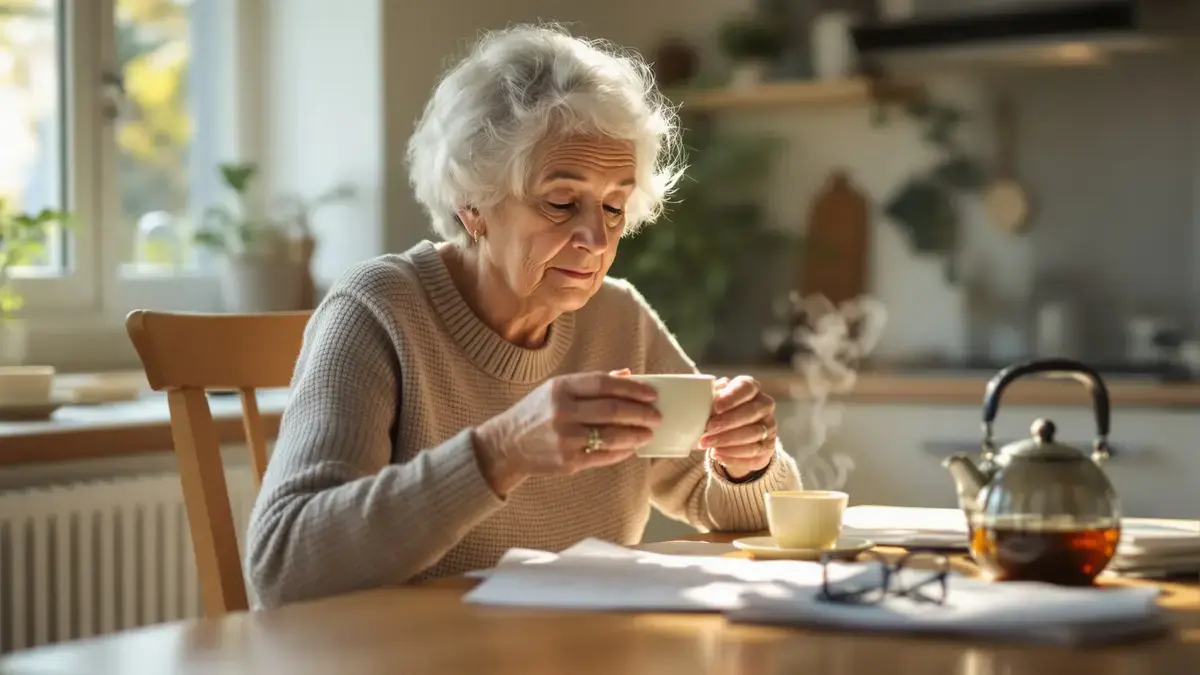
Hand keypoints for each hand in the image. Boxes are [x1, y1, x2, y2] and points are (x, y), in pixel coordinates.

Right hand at [473, 371, 660, 494]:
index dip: (632, 389)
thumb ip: (591, 383)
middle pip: (612, 410)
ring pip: (611, 435)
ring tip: (648, 433)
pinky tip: (631, 448)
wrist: (507, 444)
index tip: (651, 394)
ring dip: (636, 434)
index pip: (604, 384)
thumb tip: (629, 376)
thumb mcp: (557, 389)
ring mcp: (565, 438)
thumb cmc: (537, 412)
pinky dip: (621, 452)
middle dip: (641, 413)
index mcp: (561, 388)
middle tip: (656, 416)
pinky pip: (603, 456)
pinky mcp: (567, 461)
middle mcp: (562, 411)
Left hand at [698, 375, 776, 479]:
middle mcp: (764, 405)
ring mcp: (769, 427)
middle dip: (728, 422)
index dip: (732, 397)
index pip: (746, 388)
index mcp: (751, 388)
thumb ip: (710, 400)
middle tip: (708, 429)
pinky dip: (734, 456)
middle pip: (751, 412)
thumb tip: (697, 405)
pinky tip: (718, 455)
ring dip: (728, 441)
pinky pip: (754, 453)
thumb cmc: (722, 412)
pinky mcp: (768, 447)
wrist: (735, 434)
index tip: (716, 407)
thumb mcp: (715, 402)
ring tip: (707, 444)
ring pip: (753, 434)